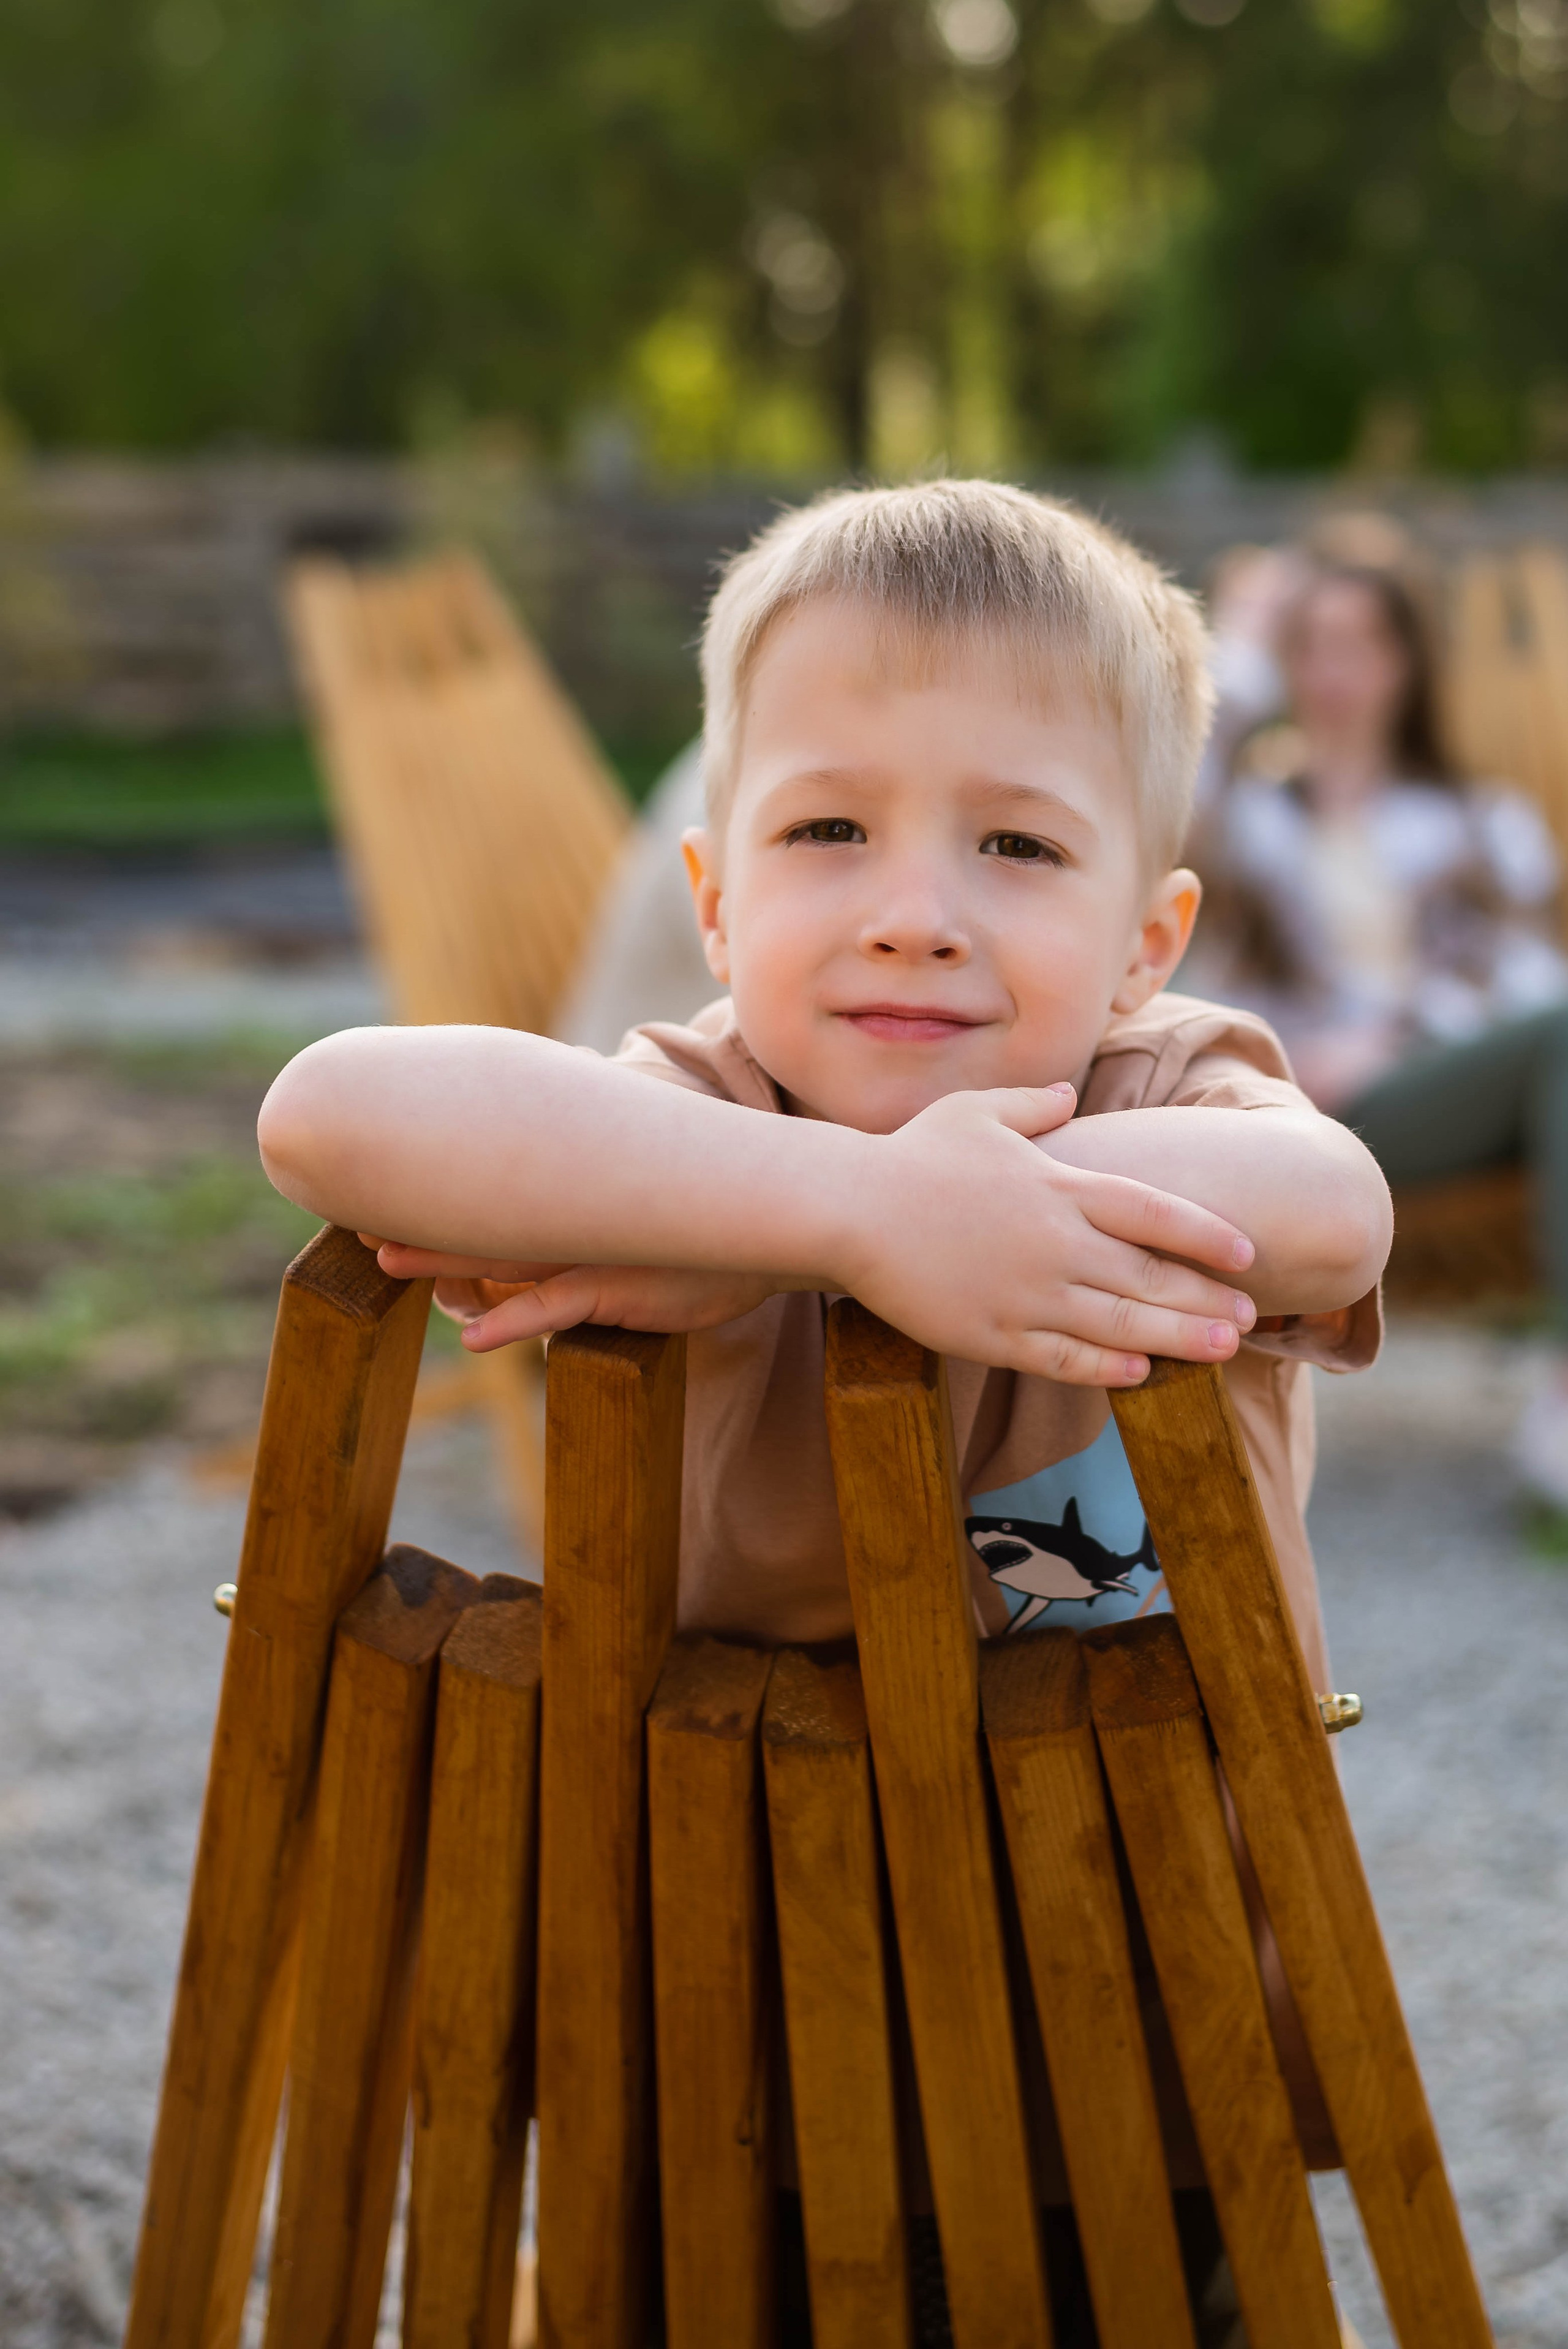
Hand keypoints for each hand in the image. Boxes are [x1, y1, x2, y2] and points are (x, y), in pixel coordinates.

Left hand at [365, 1239, 780, 1345]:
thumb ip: (594, 1225)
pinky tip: (472, 1335)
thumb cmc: (708, 1238)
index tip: (380, 1195)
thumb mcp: (645, 1221)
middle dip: (420, 1222)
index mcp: (579, 1204)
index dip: (439, 1198)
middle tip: (353, 1215)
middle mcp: (579, 1223)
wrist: (780, 1231)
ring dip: (446, 1260)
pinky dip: (512, 1321)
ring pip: (506, 1256)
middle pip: (483, 1219)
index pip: (497, 1198)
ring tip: (386, 1259)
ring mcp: (597, 1255)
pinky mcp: (620, 1290)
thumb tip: (547, 1245)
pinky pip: (556, 1307)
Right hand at [838, 1085, 1258, 1387]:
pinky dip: (1108, 1369)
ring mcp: (1027, 1293)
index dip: (1206, 1235)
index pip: (1154, 1212)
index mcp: (1059, 1186)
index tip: (1246, 1253)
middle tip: (1252, 1318)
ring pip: (1121, 1325)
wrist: (851, 1209)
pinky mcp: (993, 1334)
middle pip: (1151, 1276)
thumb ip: (1033, 1107)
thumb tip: (1069, 1097)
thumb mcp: (976, 1111)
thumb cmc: (913, 1156)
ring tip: (1223, 1351)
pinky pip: (1064, 1358)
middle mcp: (1056, 1243)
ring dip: (1179, 1339)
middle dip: (1207, 1299)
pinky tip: (1140, 1374)